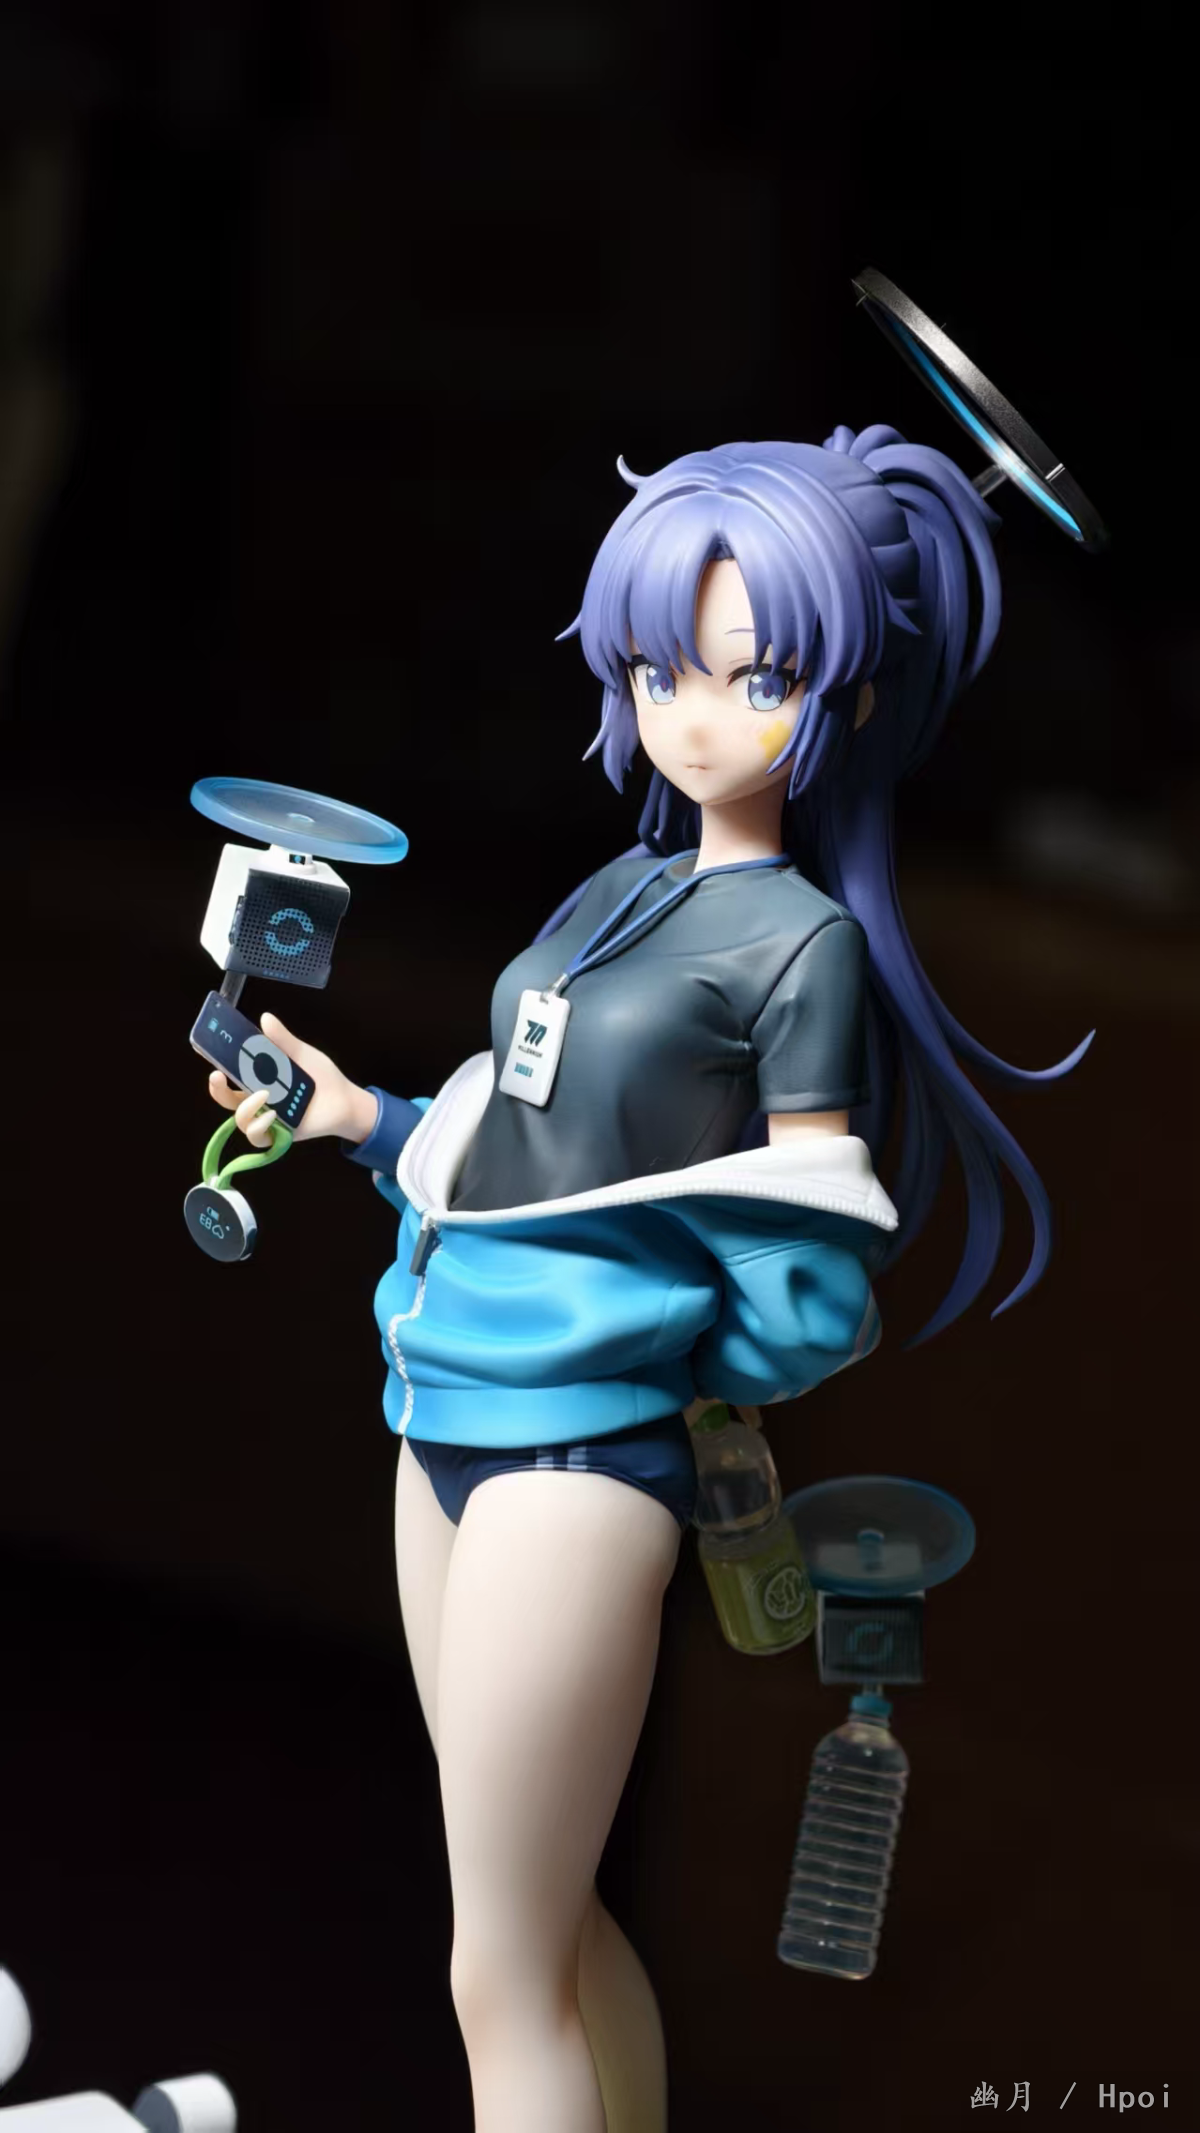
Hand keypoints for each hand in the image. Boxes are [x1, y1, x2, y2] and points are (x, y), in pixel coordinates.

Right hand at [206, 1011, 374, 1147]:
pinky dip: (260, 1127)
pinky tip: (272, 1115)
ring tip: (263, 1095)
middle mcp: (258, 1101)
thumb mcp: (301, 1054)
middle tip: (217, 1076)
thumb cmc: (322, 1077)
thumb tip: (265, 1017)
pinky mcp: (279, 1135)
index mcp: (259, 1081)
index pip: (230, 1078)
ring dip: (246, 1107)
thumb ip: (282, 1040)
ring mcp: (267, 1119)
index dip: (218, 1071)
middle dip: (217, 1089)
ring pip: (241, 1119)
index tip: (211, 1059)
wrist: (345, 1098)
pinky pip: (259, 1137)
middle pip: (226, 1100)